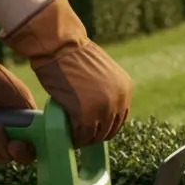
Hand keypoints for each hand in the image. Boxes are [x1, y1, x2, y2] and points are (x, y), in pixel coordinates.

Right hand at [0, 0, 132, 148]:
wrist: (60, 46)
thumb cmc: (72, 55)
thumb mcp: (100, 73)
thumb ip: (105, 90)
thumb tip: (99, 106)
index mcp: (125, 89)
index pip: (120, 117)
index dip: (106, 126)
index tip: (94, 129)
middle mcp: (119, 100)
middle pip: (110, 128)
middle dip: (96, 135)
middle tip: (82, 137)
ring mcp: (104, 108)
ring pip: (97, 134)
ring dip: (86, 139)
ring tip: (74, 138)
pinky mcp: (86, 114)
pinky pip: (82, 134)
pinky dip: (76, 138)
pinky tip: (68, 137)